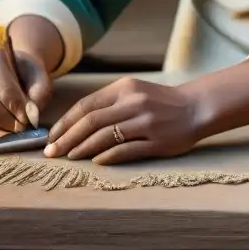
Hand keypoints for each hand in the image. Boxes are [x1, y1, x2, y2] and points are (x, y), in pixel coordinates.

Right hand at [0, 16, 61, 132]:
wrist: (17, 69)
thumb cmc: (29, 74)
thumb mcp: (42, 80)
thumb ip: (40, 95)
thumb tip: (30, 117)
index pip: (4, 89)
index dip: (17, 107)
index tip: (28, 119)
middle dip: (6, 119)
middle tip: (21, 126)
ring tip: (15, 124)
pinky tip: (5, 120)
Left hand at [43, 77, 204, 164]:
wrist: (197, 107)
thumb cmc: (160, 101)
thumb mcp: (134, 92)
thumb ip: (109, 103)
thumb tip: (75, 123)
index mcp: (125, 88)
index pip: (86, 105)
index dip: (66, 122)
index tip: (52, 136)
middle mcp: (134, 102)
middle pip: (91, 121)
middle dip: (67, 138)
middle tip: (52, 152)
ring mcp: (146, 122)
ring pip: (105, 136)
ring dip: (83, 148)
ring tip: (70, 158)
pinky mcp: (157, 141)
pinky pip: (126, 150)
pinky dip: (108, 156)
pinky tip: (96, 162)